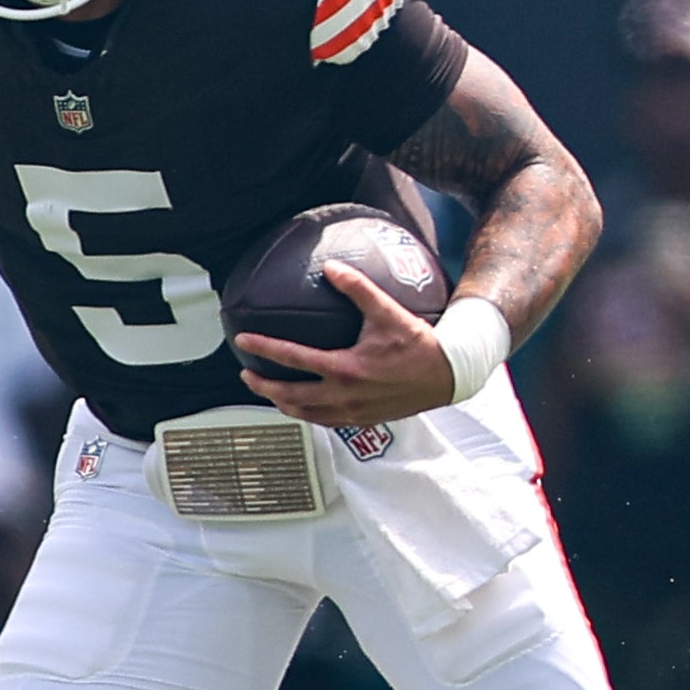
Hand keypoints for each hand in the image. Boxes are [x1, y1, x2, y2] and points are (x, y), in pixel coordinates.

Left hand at [234, 263, 461, 426]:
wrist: (446, 376)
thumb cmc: (417, 344)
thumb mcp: (387, 311)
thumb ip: (357, 287)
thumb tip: (331, 268)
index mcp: (344, 369)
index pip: (293, 359)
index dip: (264, 348)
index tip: (244, 341)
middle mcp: (344, 395)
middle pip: (289, 396)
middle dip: (262, 386)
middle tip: (246, 373)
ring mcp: (352, 412)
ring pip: (304, 414)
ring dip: (281, 403)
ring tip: (268, 391)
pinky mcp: (362, 420)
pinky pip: (323, 421)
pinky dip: (305, 413)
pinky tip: (302, 404)